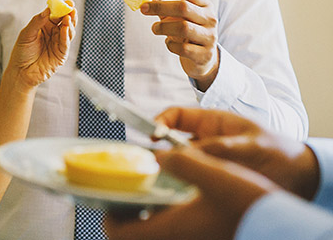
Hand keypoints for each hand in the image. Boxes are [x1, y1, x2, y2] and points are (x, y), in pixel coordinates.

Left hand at [7, 5, 76, 88]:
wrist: (21, 72)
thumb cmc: (21, 52)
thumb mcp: (26, 34)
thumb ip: (37, 22)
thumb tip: (47, 10)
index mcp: (45, 26)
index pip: (55, 14)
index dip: (61, 8)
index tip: (66, 1)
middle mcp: (53, 34)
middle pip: (64, 22)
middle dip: (69, 14)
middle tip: (71, 7)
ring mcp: (58, 44)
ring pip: (68, 31)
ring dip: (69, 24)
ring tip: (68, 17)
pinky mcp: (61, 54)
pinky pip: (66, 43)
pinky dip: (66, 35)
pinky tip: (65, 28)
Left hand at [105, 146, 276, 239]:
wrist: (281, 225)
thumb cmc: (248, 204)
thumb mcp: (214, 173)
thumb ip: (182, 161)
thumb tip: (158, 157)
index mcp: (170, 231)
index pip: (119, 234)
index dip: (107, 215)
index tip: (110, 194)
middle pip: (134, 234)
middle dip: (126, 211)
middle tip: (129, 187)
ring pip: (154, 232)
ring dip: (147, 212)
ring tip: (151, 186)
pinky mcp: (201, 239)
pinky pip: (172, 231)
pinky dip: (166, 216)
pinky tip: (177, 194)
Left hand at [140, 0, 218, 89]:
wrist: (204, 57)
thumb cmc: (187, 31)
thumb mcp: (180, 17)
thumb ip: (165, 7)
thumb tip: (146, 0)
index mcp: (205, 5)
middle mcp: (210, 19)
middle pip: (184, 7)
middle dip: (160, 6)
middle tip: (143, 9)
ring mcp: (209, 37)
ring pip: (183, 28)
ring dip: (163, 27)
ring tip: (155, 28)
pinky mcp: (204, 54)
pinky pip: (183, 48)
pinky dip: (170, 44)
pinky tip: (169, 43)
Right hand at [157, 107, 319, 198]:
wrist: (297, 174)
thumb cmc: (277, 150)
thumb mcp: (251, 144)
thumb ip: (222, 146)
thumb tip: (189, 150)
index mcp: (211, 121)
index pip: (176, 116)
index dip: (160, 121)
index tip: (152, 135)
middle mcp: (204, 139)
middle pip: (172, 140)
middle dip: (159, 148)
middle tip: (152, 161)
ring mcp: (206, 159)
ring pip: (180, 161)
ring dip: (172, 168)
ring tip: (167, 177)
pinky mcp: (210, 177)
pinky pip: (191, 178)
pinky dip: (184, 183)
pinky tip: (183, 190)